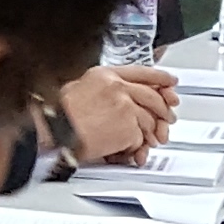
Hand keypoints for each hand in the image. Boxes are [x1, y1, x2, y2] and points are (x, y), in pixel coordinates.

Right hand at [60, 64, 177, 165]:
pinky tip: (126, 151)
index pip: (142, 71)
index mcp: (105, 74)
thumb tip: (115, 95)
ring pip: (149, 121)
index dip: (160, 77)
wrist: (53, 131)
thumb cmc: (57, 114)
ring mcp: (126, 107)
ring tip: (142, 143)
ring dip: (148, 134)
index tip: (170, 82)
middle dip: (164, 110)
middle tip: (168, 118)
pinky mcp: (128, 128)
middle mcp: (119, 88)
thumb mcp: (77, 88)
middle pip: (153, 96)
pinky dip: (135, 148)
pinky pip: (139, 139)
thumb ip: (101, 89)